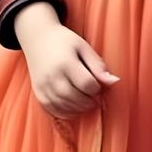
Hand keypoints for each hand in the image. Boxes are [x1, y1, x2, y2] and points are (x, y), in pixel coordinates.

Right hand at [14, 2, 117, 118]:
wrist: (37, 38)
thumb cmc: (64, 41)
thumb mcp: (84, 47)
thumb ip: (98, 65)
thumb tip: (114, 81)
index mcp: (65, 63)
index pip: (86, 84)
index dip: (97, 89)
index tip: (99, 86)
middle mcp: (52, 76)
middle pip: (74, 97)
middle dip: (89, 101)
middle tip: (95, 98)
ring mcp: (43, 86)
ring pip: (63, 105)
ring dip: (79, 108)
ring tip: (86, 103)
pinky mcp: (37, 92)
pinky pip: (51, 109)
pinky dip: (65, 112)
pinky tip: (73, 108)